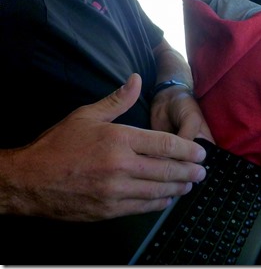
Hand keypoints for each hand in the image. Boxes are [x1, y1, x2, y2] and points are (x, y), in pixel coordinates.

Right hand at [0, 74, 206, 221]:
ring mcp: (116, 190)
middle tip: (202, 172)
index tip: (200, 153)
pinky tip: (167, 198)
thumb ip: (117, 100)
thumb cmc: (57, 145)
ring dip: (178, 188)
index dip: (187, 150)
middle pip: (167, 170)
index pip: (165, 145)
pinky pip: (142, 207)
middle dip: (189, 171)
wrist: (27, 181)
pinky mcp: (108, 210)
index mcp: (120, 140)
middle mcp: (122, 166)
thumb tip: (137, 79)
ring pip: (158, 191)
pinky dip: (158, 203)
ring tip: (190, 185)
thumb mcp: (86, 116)